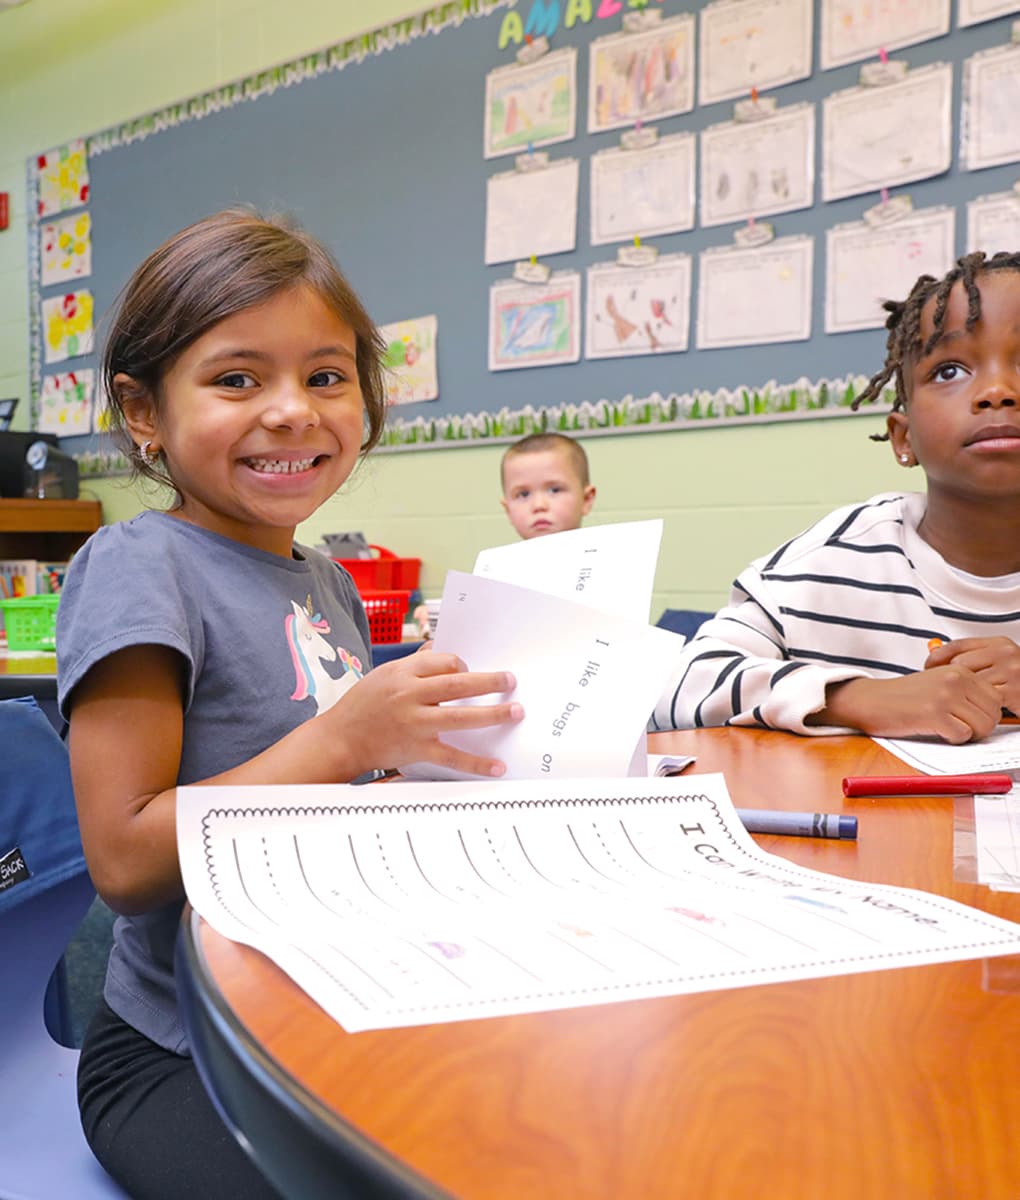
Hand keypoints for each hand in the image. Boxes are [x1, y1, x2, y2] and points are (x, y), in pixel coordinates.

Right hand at [322, 651, 523, 777]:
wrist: (340, 739)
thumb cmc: (362, 705)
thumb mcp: (384, 675)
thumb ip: (413, 665)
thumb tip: (439, 651)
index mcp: (402, 673)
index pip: (443, 661)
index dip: (463, 665)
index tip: (472, 672)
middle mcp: (409, 695)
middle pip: (458, 684)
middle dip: (490, 682)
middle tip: (511, 681)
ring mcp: (415, 723)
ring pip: (461, 716)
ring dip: (493, 714)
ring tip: (516, 711)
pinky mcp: (417, 749)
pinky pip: (453, 755)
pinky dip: (477, 763)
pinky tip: (497, 765)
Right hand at [815, 668, 1001, 742]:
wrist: (871, 700)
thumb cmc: (904, 697)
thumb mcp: (939, 683)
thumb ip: (967, 692)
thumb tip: (995, 713)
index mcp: (960, 670)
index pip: (997, 698)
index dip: (986, 715)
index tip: (968, 719)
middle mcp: (955, 679)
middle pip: (993, 714)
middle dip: (981, 728)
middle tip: (960, 729)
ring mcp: (944, 695)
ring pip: (981, 726)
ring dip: (968, 735)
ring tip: (949, 730)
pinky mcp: (933, 713)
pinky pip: (961, 735)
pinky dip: (952, 739)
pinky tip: (936, 731)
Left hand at [925, 637, 1019, 715]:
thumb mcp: (1001, 661)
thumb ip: (975, 658)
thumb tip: (936, 658)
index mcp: (1000, 643)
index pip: (958, 645)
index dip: (938, 657)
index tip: (927, 667)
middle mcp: (1006, 653)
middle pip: (960, 665)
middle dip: (948, 679)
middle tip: (941, 690)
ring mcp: (1012, 672)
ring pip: (970, 684)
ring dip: (964, 695)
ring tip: (960, 701)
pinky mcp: (1016, 691)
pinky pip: (984, 699)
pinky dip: (978, 706)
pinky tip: (977, 709)